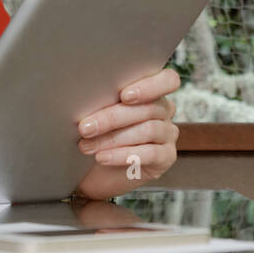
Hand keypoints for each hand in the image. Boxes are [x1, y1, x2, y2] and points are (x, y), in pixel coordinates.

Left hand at [74, 67, 180, 199]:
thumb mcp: (98, 113)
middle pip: (149, 108)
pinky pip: (150, 154)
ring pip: (148, 130)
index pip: (168, 80)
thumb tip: (90, 94)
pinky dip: (122, 155)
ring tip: (86, 146)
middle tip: (85, 127)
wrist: (95, 172)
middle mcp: (165, 110)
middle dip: (112, 117)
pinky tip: (102, 157)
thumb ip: (105, 100)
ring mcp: (168, 134)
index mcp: (153, 91)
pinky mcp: (167, 157)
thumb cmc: (97, 134)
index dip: (150, 86)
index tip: (124, 96)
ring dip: (113, 139)